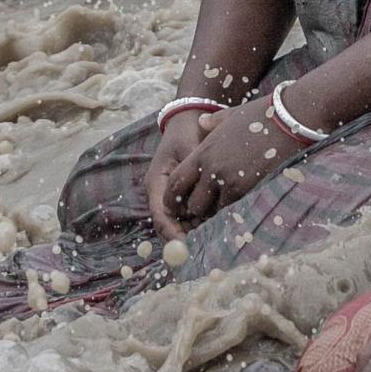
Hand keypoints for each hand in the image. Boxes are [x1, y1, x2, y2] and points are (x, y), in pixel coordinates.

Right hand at [142, 107, 220, 237]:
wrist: (190, 121)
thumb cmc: (189, 132)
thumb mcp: (191, 148)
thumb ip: (195, 170)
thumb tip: (202, 192)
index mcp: (157, 182)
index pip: (161, 214)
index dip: (172, 232)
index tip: (185, 246)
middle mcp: (160, 193)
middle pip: (167, 224)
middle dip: (182, 239)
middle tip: (200, 250)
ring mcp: (170, 196)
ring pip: (177, 223)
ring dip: (191, 233)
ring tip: (209, 244)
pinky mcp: (181, 196)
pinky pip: (187, 215)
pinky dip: (197, 224)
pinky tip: (214, 229)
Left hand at [163, 101, 301, 224]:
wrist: (288, 119)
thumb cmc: (260, 115)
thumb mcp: (230, 116)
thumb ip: (211, 123)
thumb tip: (202, 122)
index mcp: (203, 152)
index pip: (176, 183)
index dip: (172, 198)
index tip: (176, 204)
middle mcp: (213, 170)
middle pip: (193, 204)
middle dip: (197, 209)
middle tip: (204, 208)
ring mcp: (231, 181)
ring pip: (214, 210)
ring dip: (217, 210)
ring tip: (223, 205)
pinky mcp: (250, 189)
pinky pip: (234, 208)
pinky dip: (234, 208)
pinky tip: (240, 202)